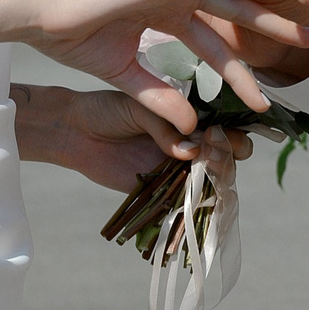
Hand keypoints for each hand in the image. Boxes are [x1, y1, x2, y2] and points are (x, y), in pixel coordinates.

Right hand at [11, 0, 308, 128]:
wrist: (39, 17)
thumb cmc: (72, 37)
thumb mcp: (124, 76)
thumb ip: (158, 96)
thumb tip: (190, 129)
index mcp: (165, 14)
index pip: (214, 47)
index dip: (240, 75)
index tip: (265, 101)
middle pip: (233, 11)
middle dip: (271, 27)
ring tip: (305, 0)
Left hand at [13, 83, 253, 191]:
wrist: (77, 134)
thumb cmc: (107, 111)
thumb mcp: (137, 108)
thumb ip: (164, 126)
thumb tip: (191, 149)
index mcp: (189, 116)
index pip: (224, 123)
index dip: (232, 129)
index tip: (222, 133)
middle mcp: (190, 141)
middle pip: (226, 152)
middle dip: (230, 152)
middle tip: (214, 151)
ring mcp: (179, 167)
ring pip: (212, 177)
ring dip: (216, 176)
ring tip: (205, 169)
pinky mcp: (164, 190)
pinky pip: (187, 199)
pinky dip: (196, 201)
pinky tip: (197, 196)